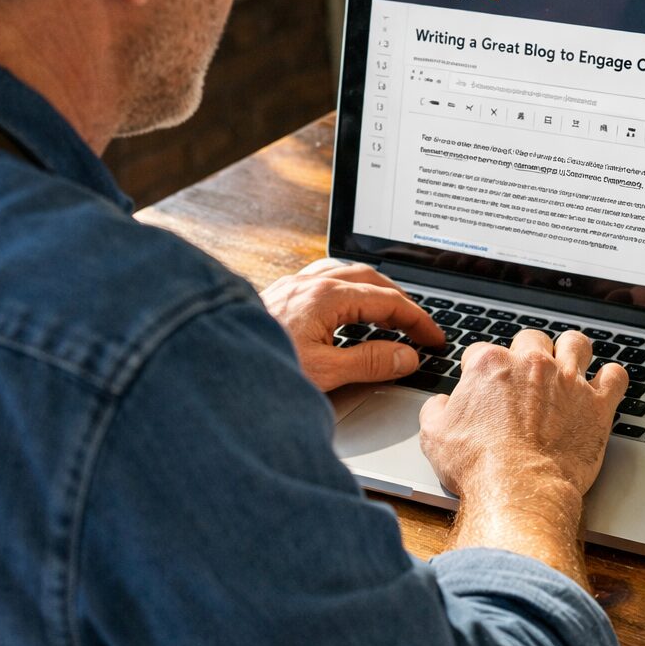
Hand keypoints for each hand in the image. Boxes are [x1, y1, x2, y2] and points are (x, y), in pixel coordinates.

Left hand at [259, 259, 443, 391]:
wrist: (209, 363)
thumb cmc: (262, 368)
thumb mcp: (325, 373)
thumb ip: (370, 362)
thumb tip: (406, 356)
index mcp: (327, 297)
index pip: (387, 301)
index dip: (417, 320)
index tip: (435, 338)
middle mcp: (309, 283)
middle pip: (370, 278)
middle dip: (400, 300)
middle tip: (419, 325)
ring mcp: (292, 285)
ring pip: (346, 272)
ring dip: (373, 288)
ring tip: (389, 308)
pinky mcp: (279, 295)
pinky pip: (323, 277)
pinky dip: (346, 286)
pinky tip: (344, 302)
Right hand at [418, 331, 626, 586]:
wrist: (518, 491)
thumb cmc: (478, 467)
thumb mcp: (434, 437)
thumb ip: (436, 410)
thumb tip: (440, 404)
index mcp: (490, 365)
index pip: (483, 351)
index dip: (482, 369)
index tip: (487, 387)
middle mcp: (531, 364)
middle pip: (532, 340)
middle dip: (528, 354)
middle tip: (527, 377)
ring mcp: (568, 380)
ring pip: (576, 343)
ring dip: (571, 352)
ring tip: (569, 367)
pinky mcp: (597, 403)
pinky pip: (615, 375)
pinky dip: (610, 379)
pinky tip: (604, 387)